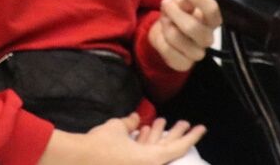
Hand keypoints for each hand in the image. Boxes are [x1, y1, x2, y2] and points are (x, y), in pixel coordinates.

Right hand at [39, 113, 204, 163]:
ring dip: (158, 136)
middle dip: (176, 134)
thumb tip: (135, 119)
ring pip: (153, 152)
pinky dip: (144, 143)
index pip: (177, 148)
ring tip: (162, 122)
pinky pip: (140, 155)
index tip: (201, 128)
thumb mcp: (117, 128)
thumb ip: (130, 123)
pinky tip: (143, 130)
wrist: (78, 161)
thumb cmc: (100, 145)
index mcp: (150, 160)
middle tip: (184, 122)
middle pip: (167, 150)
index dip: (191, 137)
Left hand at [148, 0, 222, 71]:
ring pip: (177, 38)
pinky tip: (162, 34)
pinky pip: (167, 50)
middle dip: (175, 14)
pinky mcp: (184, 64)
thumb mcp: (179, 1)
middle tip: (165, 3)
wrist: (166, 32)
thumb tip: (184, 2)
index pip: (211, 9)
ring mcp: (197, 53)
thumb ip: (183, 0)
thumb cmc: (177, 13)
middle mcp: (208, 38)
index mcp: (211, 20)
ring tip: (164, 19)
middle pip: (194, 28)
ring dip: (166, 25)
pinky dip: (160, 39)